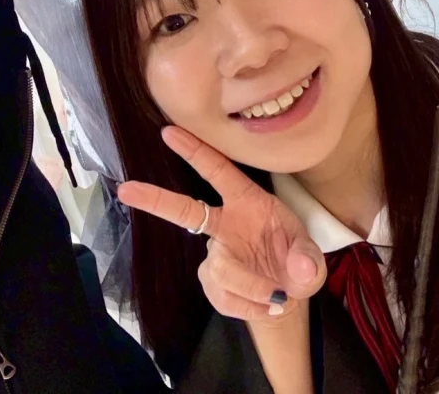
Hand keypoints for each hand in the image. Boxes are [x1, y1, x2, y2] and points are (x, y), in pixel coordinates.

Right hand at [118, 126, 325, 322]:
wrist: (290, 295)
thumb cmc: (296, 259)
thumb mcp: (312, 255)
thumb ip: (308, 259)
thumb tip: (299, 268)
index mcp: (247, 202)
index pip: (218, 172)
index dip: (194, 151)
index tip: (168, 131)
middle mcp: (225, 224)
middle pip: (184, 210)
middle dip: (154, 199)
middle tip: (126, 189)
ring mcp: (215, 254)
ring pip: (221, 269)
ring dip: (252, 288)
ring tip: (279, 298)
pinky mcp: (212, 283)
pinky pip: (224, 297)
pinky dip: (251, 307)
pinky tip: (267, 306)